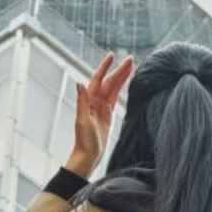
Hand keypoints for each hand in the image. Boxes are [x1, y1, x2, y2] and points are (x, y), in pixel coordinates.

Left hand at [67, 52, 133, 176]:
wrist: (88, 156)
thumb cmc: (84, 141)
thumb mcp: (83, 121)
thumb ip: (82, 102)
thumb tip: (80, 83)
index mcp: (89, 101)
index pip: (98, 79)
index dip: (105, 67)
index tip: (112, 56)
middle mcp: (95, 102)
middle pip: (109, 82)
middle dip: (119, 70)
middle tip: (130, 59)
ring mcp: (101, 107)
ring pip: (113, 88)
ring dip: (121, 77)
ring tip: (132, 66)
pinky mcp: (107, 114)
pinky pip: (115, 97)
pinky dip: (120, 88)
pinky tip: (126, 82)